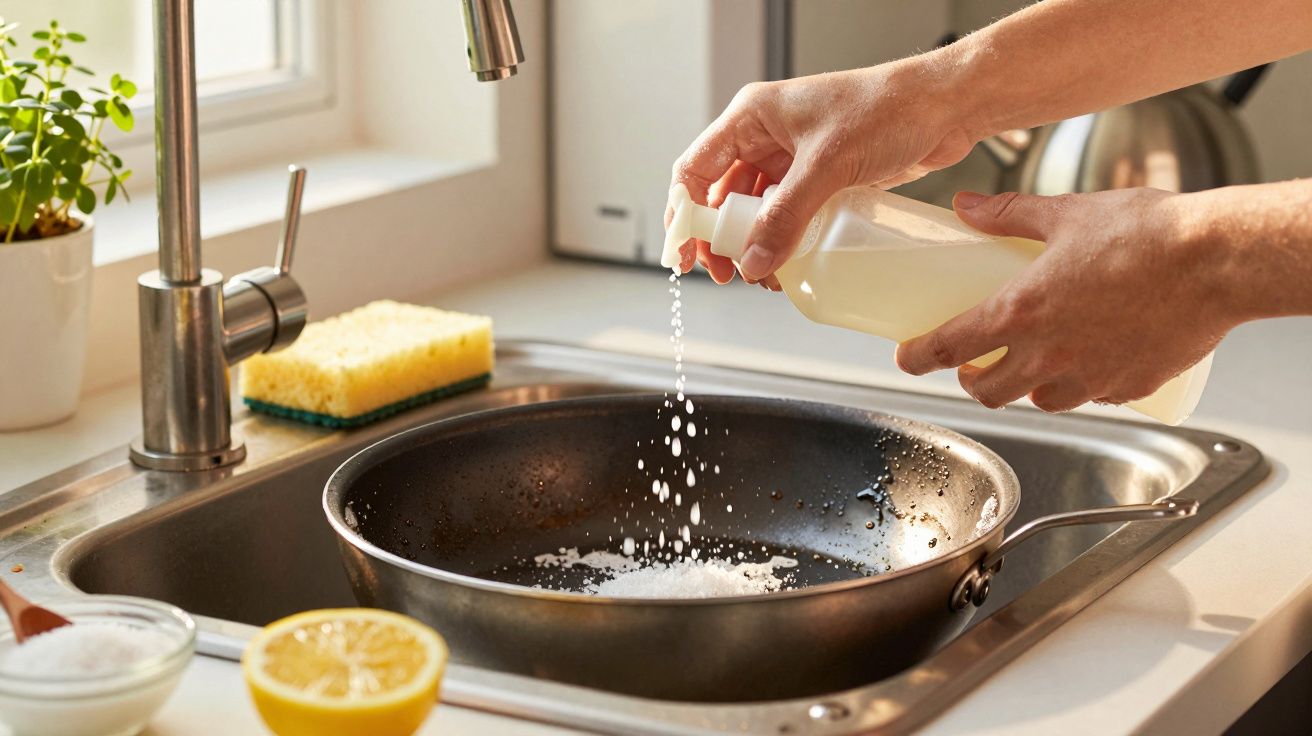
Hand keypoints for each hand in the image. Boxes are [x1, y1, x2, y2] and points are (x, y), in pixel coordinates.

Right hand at [666, 58, 978, 284]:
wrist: (946, 107)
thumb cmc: (889, 108)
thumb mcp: (828, 164)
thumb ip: (787, 216)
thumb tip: (754, 261)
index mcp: (753, 116)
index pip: (697, 169)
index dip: (685, 214)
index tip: (686, 254)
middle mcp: (767, 135)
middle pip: (722, 194)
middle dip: (720, 237)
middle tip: (726, 273)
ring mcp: (794, 157)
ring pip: (755, 208)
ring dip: (753, 243)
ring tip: (762, 274)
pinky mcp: (820, 176)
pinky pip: (788, 214)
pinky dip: (783, 239)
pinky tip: (790, 262)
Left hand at [895, 188, 1237, 412]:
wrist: (1218, 261)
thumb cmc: (1149, 235)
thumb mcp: (1065, 213)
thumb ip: (1009, 214)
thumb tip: (968, 206)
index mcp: (1021, 313)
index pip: (949, 348)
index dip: (918, 358)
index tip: (907, 358)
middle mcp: (1048, 355)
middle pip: (988, 391)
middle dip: (972, 381)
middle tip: (971, 366)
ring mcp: (1089, 378)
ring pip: (1039, 400)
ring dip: (1025, 387)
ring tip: (1031, 363)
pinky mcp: (1127, 388)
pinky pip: (1091, 397)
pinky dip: (1080, 385)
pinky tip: (1088, 360)